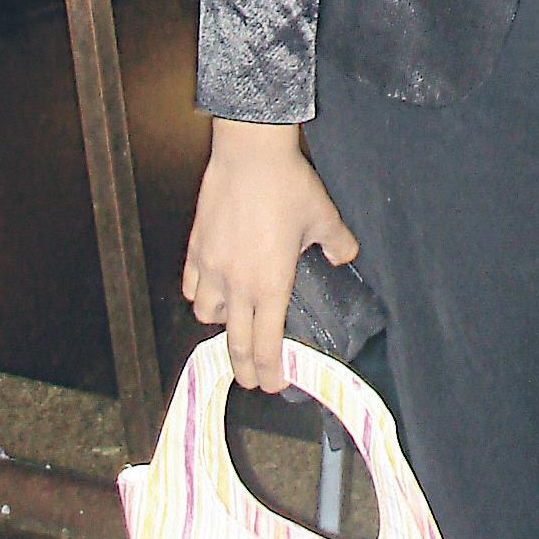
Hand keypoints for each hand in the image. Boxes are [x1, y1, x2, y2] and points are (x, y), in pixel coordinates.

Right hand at [181, 119, 359, 389]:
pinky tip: (209, 290)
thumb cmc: (288, 185)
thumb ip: (337, 243)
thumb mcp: (324, 217)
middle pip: (235, 341)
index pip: (266, 343)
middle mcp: (237, 284)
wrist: (249, 153)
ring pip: (206, 314)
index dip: (269, 370)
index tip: (273, 385)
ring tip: (232, 323)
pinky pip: (192, 285)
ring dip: (220, 325)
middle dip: (244, 367)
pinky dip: (201, 294)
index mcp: (270, 285)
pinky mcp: (196, 247)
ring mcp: (212, 267)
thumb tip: (345, 257)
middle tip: (252, 379)